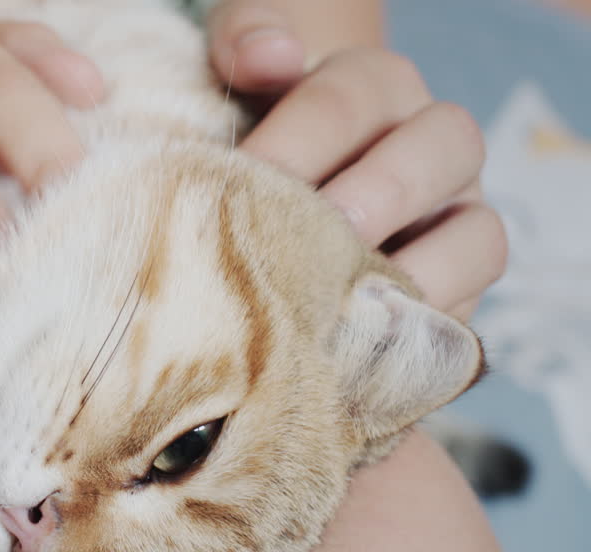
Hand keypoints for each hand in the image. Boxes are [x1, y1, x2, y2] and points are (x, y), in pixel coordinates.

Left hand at [206, 2, 505, 320]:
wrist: (277, 199)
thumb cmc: (250, 132)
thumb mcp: (237, 73)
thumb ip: (243, 43)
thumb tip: (269, 55)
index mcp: (378, 83)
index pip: (347, 100)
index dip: (291, 145)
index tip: (233, 189)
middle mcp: (434, 143)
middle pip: (439, 151)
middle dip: (365, 202)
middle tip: (296, 244)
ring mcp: (460, 217)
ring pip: (478, 237)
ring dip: (406, 274)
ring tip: (331, 303)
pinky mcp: (458, 290)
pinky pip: (462, 313)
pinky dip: (412, 331)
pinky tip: (347, 347)